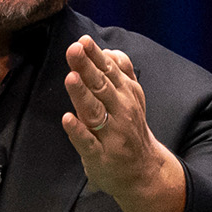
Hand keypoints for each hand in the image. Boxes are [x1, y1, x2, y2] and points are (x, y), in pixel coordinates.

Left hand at [61, 36, 185, 211]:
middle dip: (86, 67)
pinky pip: (87, 142)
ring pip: (94, 111)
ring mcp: (110, 134)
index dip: (95, 56)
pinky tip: (67, 119)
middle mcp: (120, 111)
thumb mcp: (132, 97)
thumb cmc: (130, 129)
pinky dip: (78, 131)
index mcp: (126, 94)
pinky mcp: (100, 155)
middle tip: (73, 50)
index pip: (109, 71)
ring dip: (82, 94)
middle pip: (101, 86)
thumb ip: (122, 71)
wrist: (144, 170)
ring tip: (70, 77)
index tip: (82, 40)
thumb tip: (107, 50)